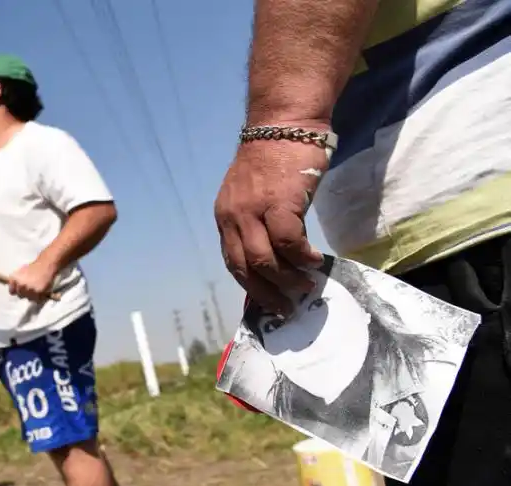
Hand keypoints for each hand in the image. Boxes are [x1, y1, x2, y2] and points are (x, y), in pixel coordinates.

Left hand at [8, 259, 57, 302]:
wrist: (46, 264)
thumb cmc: (34, 267)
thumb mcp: (20, 271)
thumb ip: (15, 280)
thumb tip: (13, 287)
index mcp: (15, 280)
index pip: (12, 292)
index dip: (17, 291)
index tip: (20, 290)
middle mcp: (21, 285)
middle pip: (21, 296)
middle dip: (25, 293)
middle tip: (31, 288)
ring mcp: (29, 289)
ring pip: (29, 299)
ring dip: (33, 296)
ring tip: (37, 288)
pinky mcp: (38, 292)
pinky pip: (37, 300)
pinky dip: (40, 297)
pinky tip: (42, 290)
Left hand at [214, 125, 328, 314]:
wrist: (285, 122)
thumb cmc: (276, 159)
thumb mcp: (254, 195)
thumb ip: (258, 224)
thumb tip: (277, 259)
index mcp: (225, 217)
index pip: (233, 262)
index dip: (250, 287)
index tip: (266, 304)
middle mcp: (233, 216)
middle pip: (245, 268)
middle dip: (266, 294)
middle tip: (286, 308)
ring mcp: (253, 210)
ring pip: (265, 261)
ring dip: (287, 280)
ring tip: (305, 287)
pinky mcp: (278, 202)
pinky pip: (289, 242)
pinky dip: (302, 257)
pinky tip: (314, 261)